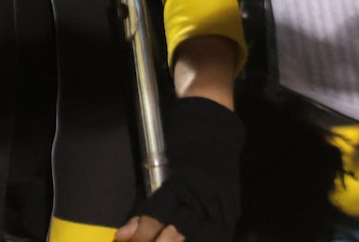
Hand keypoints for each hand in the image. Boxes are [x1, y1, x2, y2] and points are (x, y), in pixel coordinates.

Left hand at [116, 96, 241, 241]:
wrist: (215, 128)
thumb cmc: (182, 145)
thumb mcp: (157, 168)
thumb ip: (143, 206)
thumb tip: (125, 235)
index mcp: (181, 179)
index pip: (158, 216)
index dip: (142, 234)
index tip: (131, 240)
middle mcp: (203, 193)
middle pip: (179, 233)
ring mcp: (221, 203)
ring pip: (203, 239)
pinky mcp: (233, 210)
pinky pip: (220, 235)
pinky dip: (204, 240)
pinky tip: (191, 239)